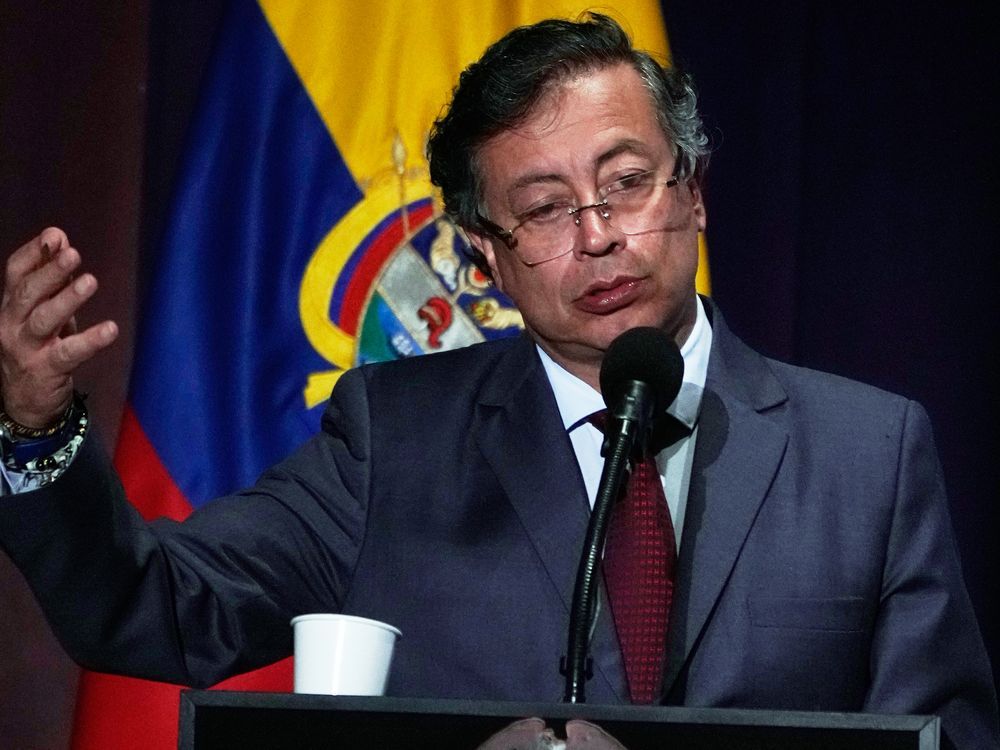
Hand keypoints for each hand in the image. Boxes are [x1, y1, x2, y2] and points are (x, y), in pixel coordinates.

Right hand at [0, 228, 117, 427]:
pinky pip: (69, 352)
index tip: (55, 235)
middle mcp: (12, 323)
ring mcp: (26, 348)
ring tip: (90, 282)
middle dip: (50, 271)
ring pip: (45, 319)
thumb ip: (51, 279)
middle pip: (28, 292)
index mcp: (10, 305)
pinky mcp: (46, 369)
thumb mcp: (42, 311)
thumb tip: (60, 238)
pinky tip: (110, 330)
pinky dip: (90, 340)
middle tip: (73, 254)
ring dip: (67, 299)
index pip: (15, 273)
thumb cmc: (38, 346)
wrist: (25, 401)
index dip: (34, 253)